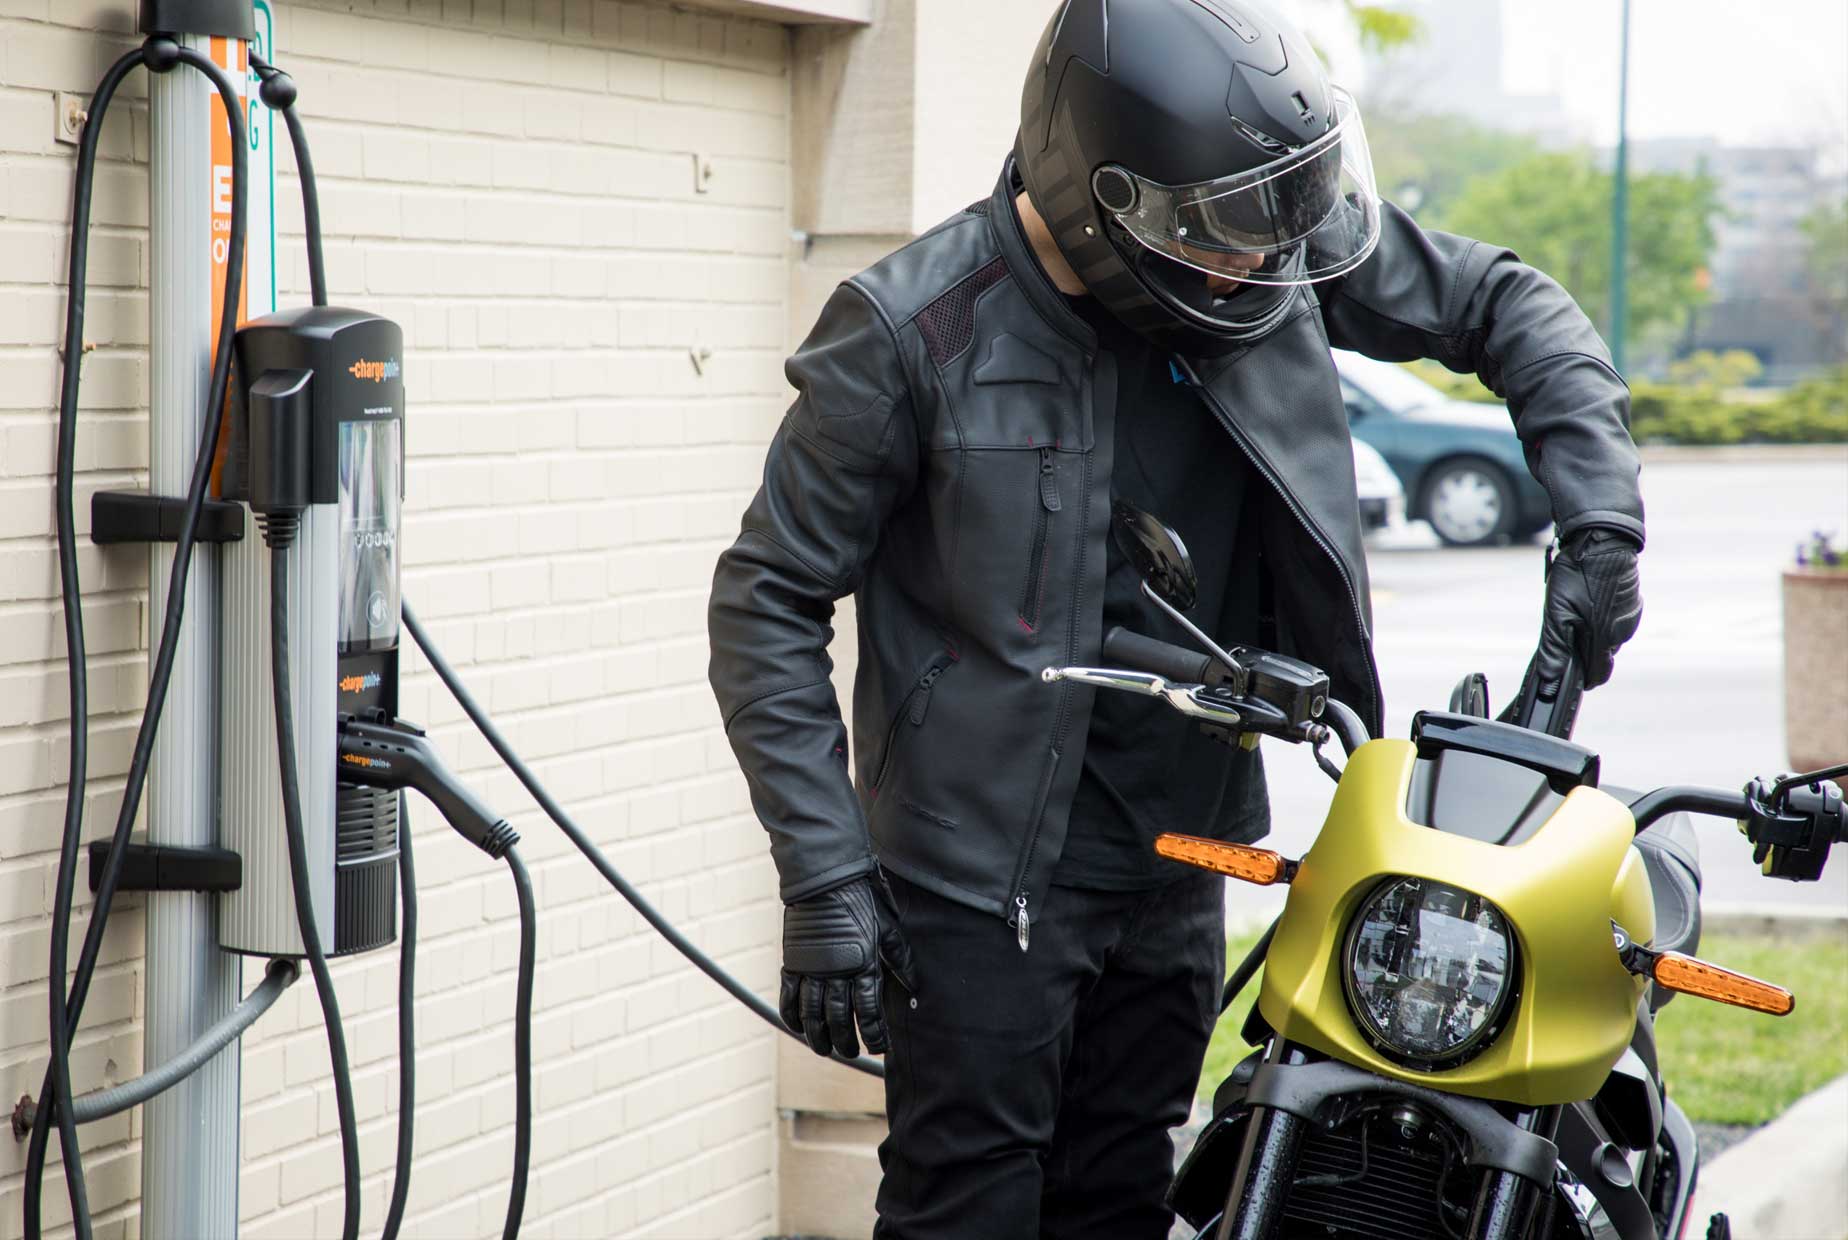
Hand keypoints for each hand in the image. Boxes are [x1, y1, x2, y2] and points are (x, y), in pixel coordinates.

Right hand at [779, 873, 915, 1057]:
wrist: (825, 880)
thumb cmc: (861, 901)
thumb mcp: (888, 928)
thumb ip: (899, 959)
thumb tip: (914, 984)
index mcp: (864, 964)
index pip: (869, 1010)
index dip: (874, 1033)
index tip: (879, 1046)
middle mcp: (837, 971)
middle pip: (839, 1018)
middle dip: (846, 1041)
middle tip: (850, 1052)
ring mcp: (812, 968)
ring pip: (812, 1014)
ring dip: (818, 1036)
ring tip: (824, 1049)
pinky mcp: (793, 962)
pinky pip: (789, 996)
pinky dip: (792, 1016)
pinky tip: (798, 1027)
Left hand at [1536, 528, 1642, 690]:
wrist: (1604, 541)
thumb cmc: (1578, 576)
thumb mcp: (1557, 613)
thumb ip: (1554, 647)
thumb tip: (1549, 677)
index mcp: (1604, 639)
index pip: (1598, 675)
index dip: (1583, 679)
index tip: (1570, 678)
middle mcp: (1623, 632)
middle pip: (1603, 656)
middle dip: (1585, 652)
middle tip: (1567, 635)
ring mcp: (1631, 617)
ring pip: (1611, 638)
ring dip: (1596, 634)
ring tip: (1577, 613)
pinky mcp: (1634, 603)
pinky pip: (1619, 621)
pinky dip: (1605, 618)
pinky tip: (1591, 602)